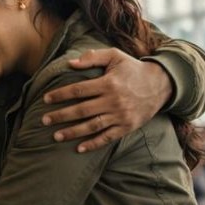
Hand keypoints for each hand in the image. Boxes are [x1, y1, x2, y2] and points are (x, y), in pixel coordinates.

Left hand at [41, 50, 172, 152]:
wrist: (161, 84)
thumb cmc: (132, 69)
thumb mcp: (115, 56)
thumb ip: (93, 57)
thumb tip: (70, 63)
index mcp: (108, 83)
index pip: (78, 90)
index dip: (60, 94)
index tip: (45, 99)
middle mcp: (114, 100)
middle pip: (82, 110)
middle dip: (61, 116)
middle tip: (43, 120)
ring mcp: (120, 116)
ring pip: (92, 126)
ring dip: (72, 132)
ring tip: (56, 136)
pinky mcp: (127, 127)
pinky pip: (108, 138)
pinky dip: (93, 144)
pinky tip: (78, 148)